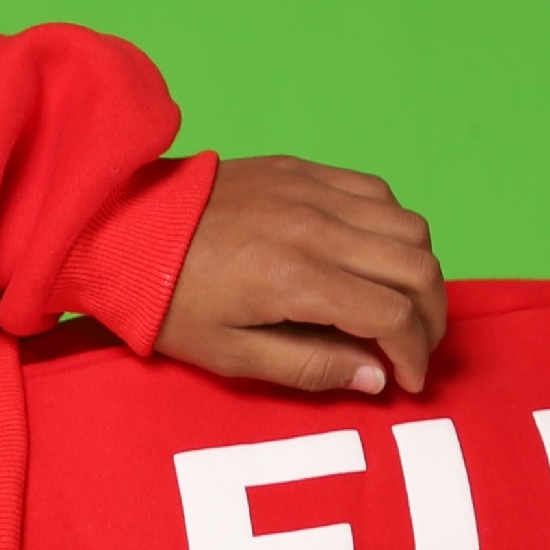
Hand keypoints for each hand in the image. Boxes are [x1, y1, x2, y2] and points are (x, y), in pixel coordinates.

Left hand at [157, 155, 447, 395]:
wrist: (118, 229)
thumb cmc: (167, 299)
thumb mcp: (229, 355)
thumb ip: (309, 367)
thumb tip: (375, 375)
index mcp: (297, 279)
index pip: (393, 315)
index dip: (414, 355)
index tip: (408, 380)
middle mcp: (317, 227)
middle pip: (417, 267)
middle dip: (432, 316)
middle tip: (417, 347)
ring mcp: (312, 191)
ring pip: (408, 225)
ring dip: (420, 269)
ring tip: (402, 304)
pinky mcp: (301, 169)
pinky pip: (375, 191)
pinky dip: (392, 226)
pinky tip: (374, 255)